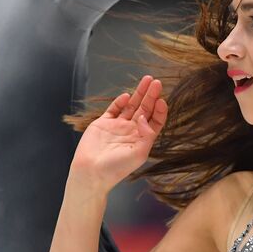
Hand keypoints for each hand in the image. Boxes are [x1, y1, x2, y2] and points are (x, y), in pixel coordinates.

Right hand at [68, 75, 167, 192]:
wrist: (91, 171)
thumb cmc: (116, 168)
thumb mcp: (139, 153)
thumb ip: (147, 134)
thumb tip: (144, 117)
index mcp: (141, 139)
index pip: (155, 122)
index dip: (160, 111)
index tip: (161, 101)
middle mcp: (131, 131)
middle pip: (144, 109)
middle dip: (151, 96)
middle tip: (156, 82)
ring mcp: (117, 126)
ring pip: (131, 105)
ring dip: (138, 93)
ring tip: (147, 80)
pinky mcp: (102, 123)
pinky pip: (113, 109)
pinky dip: (119, 101)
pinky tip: (126, 96)